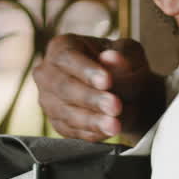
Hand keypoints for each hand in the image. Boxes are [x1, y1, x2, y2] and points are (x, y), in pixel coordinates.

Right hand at [33, 34, 163, 142]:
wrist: (127, 92)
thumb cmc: (125, 66)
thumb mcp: (131, 55)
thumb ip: (123, 57)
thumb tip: (112, 57)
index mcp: (62, 46)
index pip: (67, 57)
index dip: (86, 70)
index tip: (108, 81)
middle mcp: (47, 72)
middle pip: (63, 86)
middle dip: (90, 98)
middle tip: (115, 106)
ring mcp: (48, 100)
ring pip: (65, 112)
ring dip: (91, 121)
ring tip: (115, 125)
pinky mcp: (56, 122)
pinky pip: (70, 130)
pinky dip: (91, 132)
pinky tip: (109, 131)